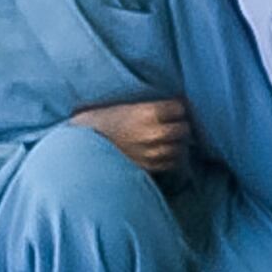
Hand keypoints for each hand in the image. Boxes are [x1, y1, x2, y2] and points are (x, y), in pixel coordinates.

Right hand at [74, 97, 191, 172]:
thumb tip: (182, 106)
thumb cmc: (109, 118)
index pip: (179, 109)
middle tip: (173, 124)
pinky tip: (162, 150)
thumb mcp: (131, 105)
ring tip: (168, 138)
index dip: (177, 109)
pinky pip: (172, 163)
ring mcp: (152, 152)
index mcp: (148, 113)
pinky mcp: (149, 166)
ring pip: (181, 147)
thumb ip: (155, 107)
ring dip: (177, 143)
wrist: (88, 140)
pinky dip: (172, 157)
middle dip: (180, 125)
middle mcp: (153, 133)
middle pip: (184, 129)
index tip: (172, 109)